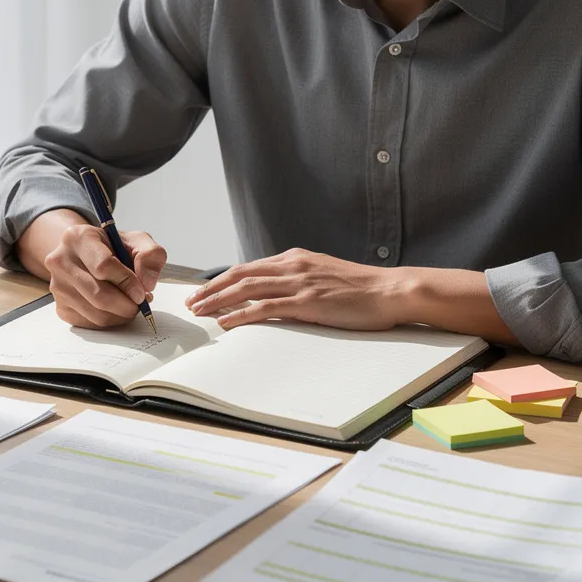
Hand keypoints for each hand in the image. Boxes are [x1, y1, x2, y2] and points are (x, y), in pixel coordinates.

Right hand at [43, 223, 166, 328]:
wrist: (87, 255)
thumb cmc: (114, 248)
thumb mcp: (137, 241)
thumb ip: (150, 255)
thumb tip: (146, 283)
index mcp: (78, 237)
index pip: (103, 266)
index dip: (127, 282)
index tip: (142, 292)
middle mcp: (60, 261)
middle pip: (99, 295)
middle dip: (127, 305)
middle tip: (140, 304)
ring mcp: (57, 286)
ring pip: (96, 314)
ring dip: (121, 315)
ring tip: (130, 303)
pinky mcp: (61, 307)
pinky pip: (91, 324)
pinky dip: (110, 321)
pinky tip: (116, 309)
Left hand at [185, 248, 408, 329]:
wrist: (389, 290)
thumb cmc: (361, 289)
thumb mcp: (323, 276)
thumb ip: (298, 280)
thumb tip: (275, 293)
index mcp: (295, 258)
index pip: (249, 267)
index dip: (222, 279)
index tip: (204, 291)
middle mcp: (293, 265)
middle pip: (240, 275)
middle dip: (211, 289)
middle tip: (191, 302)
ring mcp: (299, 283)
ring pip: (247, 288)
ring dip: (218, 301)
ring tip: (200, 312)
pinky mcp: (308, 302)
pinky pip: (266, 307)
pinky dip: (241, 314)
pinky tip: (226, 322)